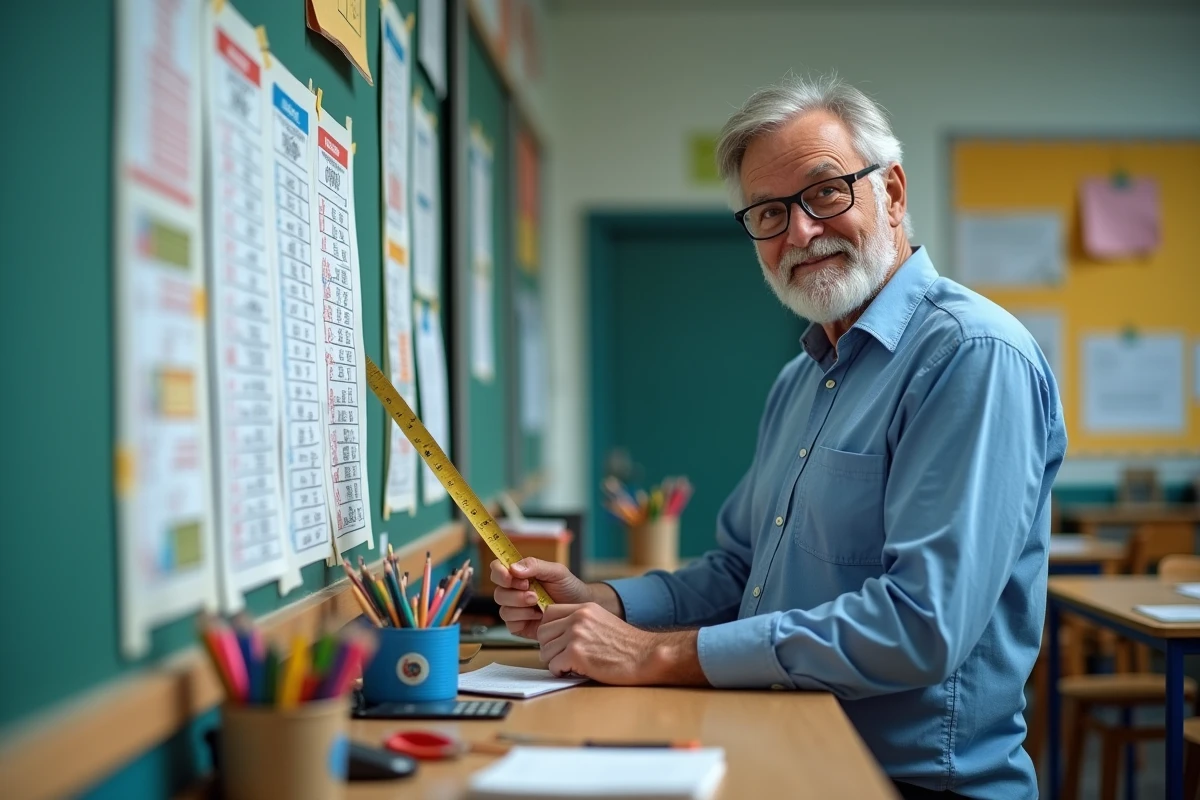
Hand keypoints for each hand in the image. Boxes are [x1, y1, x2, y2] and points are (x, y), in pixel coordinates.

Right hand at [491, 558, 590, 638]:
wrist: (581, 607)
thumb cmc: (568, 587)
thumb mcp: (556, 571)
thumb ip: (535, 565)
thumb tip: (513, 568)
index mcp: (519, 575)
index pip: (497, 569)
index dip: (499, 573)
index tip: (510, 577)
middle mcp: (513, 592)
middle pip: (498, 592)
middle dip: (515, 594)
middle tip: (534, 594)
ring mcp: (515, 609)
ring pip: (503, 609)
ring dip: (520, 607)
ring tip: (539, 604)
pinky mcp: (519, 626)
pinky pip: (510, 624)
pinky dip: (523, 619)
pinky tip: (539, 616)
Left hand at [536, 603, 705, 685]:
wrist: (645, 656)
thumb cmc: (627, 646)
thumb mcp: (602, 621)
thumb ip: (581, 622)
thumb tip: (558, 634)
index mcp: (584, 608)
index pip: (549, 613)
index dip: (550, 630)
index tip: (557, 641)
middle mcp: (578, 618)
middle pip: (542, 632)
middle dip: (549, 647)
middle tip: (563, 657)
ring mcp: (576, 634)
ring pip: (545, 650)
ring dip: (555, 661)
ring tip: (571, 665)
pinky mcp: (575, 653)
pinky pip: (553, 665)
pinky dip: (560, 672)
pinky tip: (575, 671)